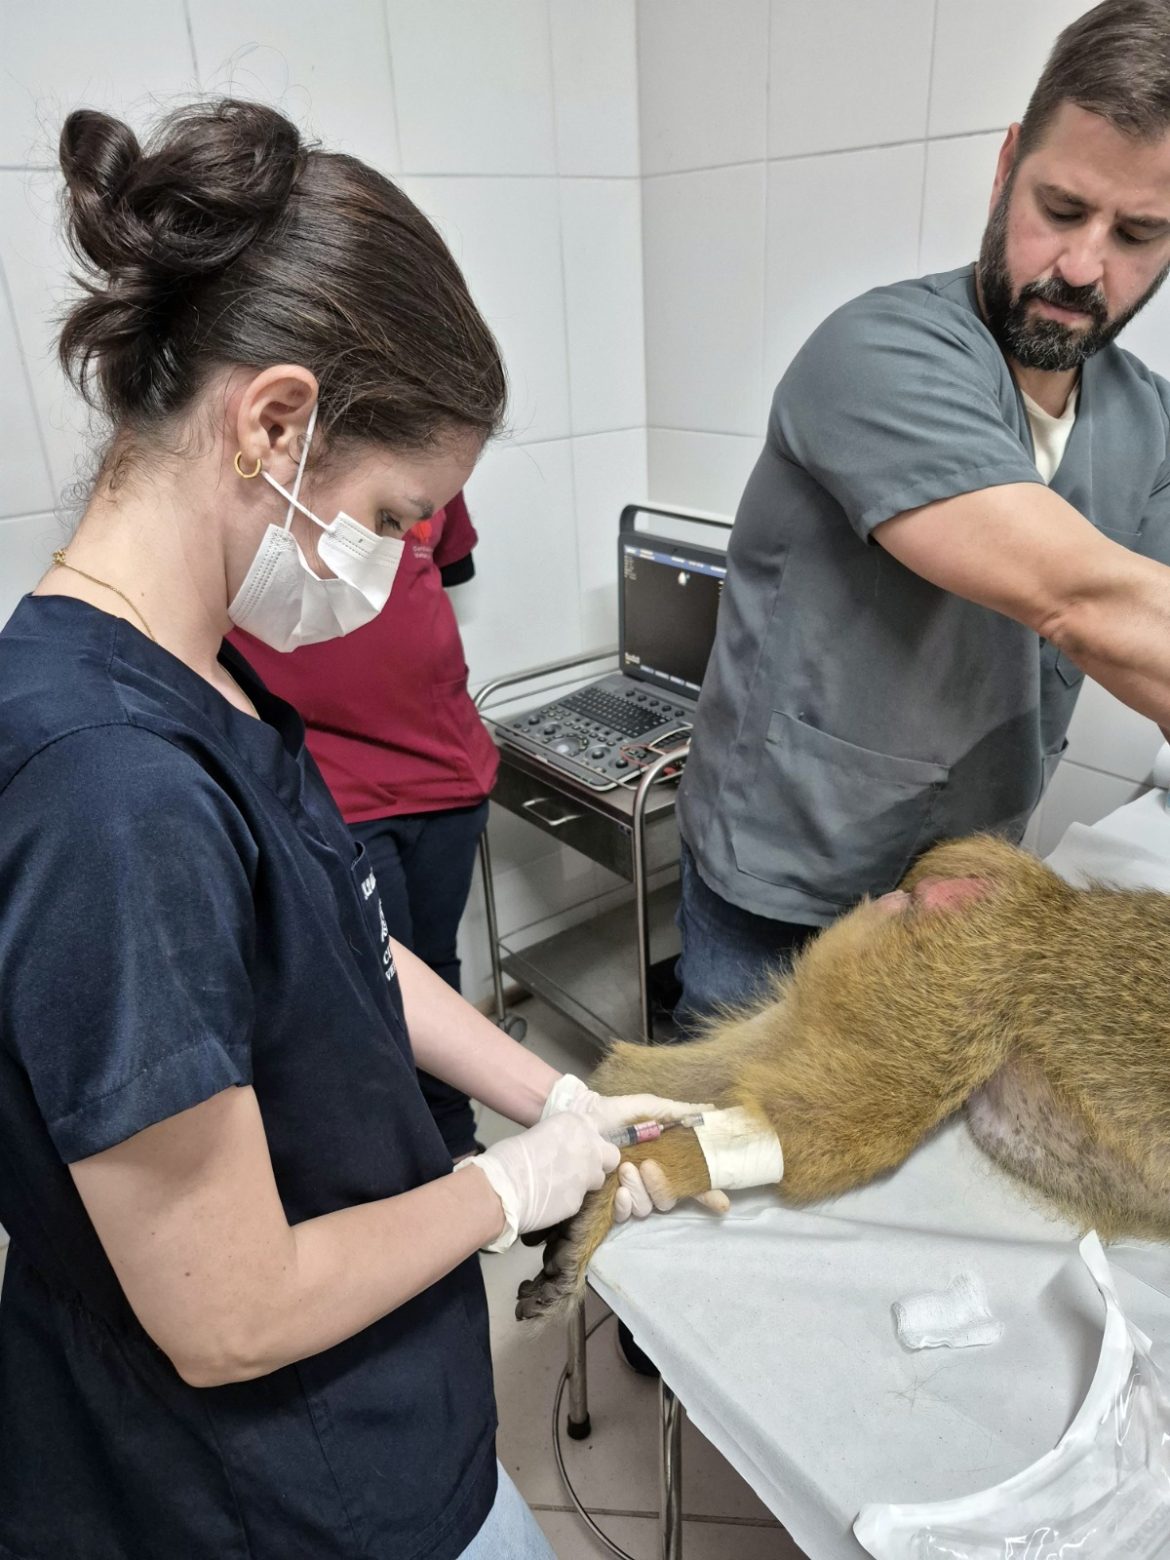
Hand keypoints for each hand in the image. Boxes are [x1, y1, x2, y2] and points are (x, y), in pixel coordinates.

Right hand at [458, 1113, 619, 1251]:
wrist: (504, 1187)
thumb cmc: (511, 1154)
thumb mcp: (541, 1134)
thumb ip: (560, 1140)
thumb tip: (561, 1149)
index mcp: (577, 1123)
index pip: (602, 1126)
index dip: (593, 1139)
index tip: (584, 1145)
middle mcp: (589, 1146)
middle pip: (612, 1156)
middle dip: (601, 1162)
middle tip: (582, 1168)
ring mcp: (588, 1175)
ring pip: (600, 1180)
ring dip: (587, 1182)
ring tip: (564, 1185)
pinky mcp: (581, 1200)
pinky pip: (581, 1199)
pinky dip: (570, 1199)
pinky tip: (552, 1200)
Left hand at [540, 1076, 727, 1223]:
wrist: (579, 1122)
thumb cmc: (613, 1113)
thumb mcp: (646, 1107)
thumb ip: (676, 1112)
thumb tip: (709, 1111)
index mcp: (664, 1160)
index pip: (692, 1182)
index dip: (708, 1194)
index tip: (721, 1202)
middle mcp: (651, 1180)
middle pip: (669, 1199)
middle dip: (659, 1185)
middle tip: (644, 1165)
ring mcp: (632, 1193)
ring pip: (648, 1207)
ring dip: (639, 1190)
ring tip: (623, 1170)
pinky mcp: (610, 1203)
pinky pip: (627, 1215)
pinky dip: (625, 1205)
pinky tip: (618, 1191)